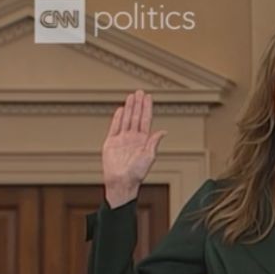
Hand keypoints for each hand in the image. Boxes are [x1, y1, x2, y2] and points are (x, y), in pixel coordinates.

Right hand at [102, 90, 166, 206]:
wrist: (121, 182)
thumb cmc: (137, 173)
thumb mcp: (149, 157)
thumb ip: (154, 142)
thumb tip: (163, 131)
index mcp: (144, 140)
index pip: (146, 120)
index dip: (147, 108)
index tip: (148, 97)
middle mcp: (133, 138)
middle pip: (136, 117)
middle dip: (138, 104)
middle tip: (140, 91)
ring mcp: (122, 139)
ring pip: (126, 119)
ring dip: (129, 108)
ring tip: (131, 96)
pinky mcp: (111, 143)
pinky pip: (114, 127)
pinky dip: (117, 118)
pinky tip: (120, 109)